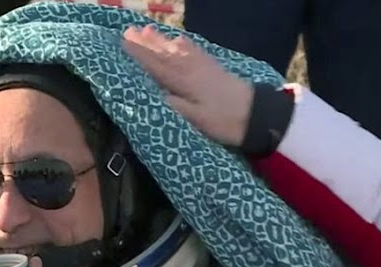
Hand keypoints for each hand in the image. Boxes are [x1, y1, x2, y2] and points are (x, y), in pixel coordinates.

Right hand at [122, 25, 253, 146]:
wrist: (258, 115)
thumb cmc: (224, 122)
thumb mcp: (196, 120)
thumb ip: (174, 105)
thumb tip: (151, 93)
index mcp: (184, 82)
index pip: (156, 66)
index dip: (138, 55)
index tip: (122, 44)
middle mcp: (191, 69)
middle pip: (164, 54)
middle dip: (145, 44)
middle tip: (127, 31)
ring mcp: (203, 66)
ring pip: (176, 51)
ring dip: (160, 40)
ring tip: (145, 30)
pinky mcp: (213, 68)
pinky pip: (194, 51)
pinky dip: (183, 44)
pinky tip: (178, 39)